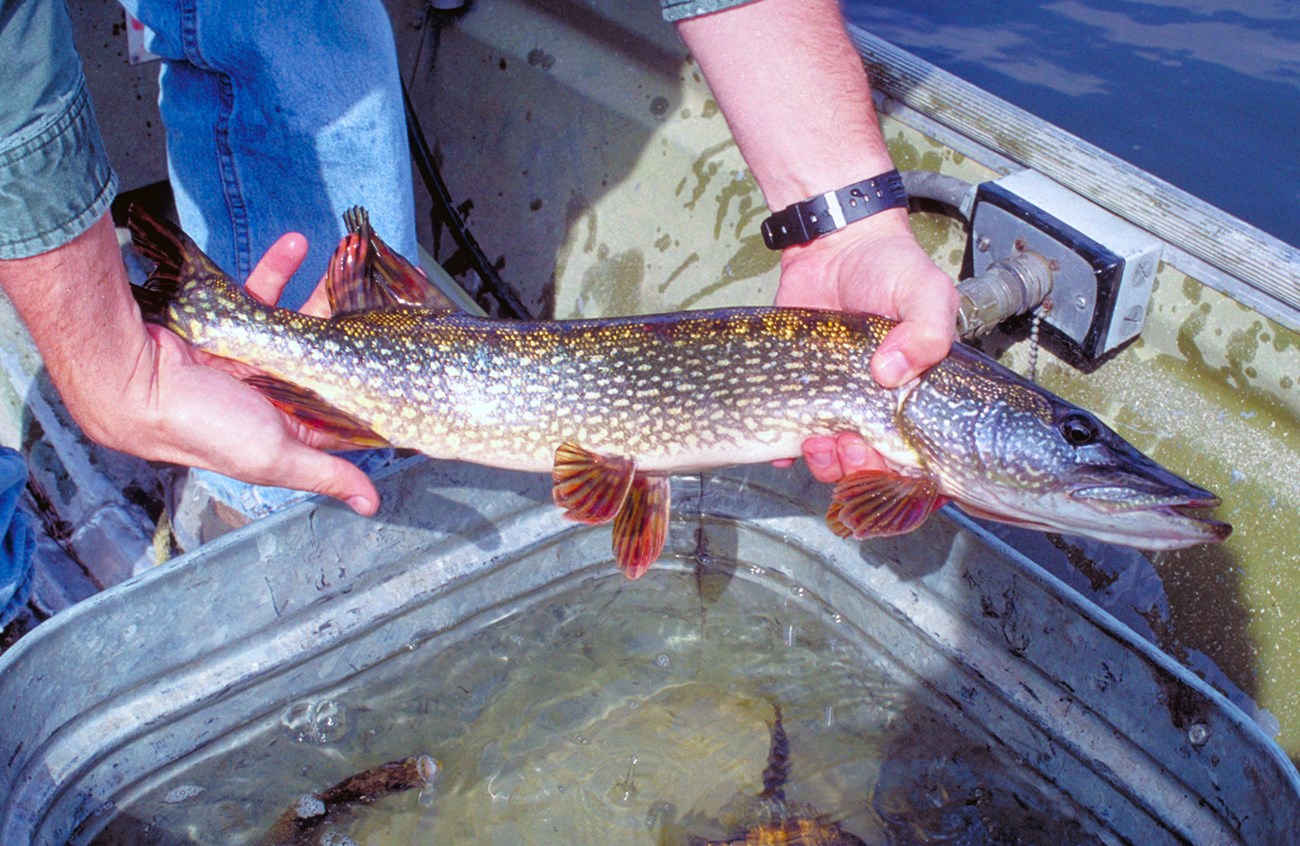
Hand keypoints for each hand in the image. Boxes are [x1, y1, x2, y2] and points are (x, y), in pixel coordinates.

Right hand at [0, 214, 379, 514]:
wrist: (135, 379)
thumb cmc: (204, 429)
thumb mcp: (274, 458)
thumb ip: (325, 475)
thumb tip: (372, 507)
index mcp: (288, 427)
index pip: (342, 413)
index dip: (372, 391)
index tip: (406, 363)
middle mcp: (274, 391)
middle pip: (327, 360)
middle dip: (353, 331)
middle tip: (385, 300)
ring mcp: (255, 354)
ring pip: (300, 322)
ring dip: (322, 292)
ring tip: (349, 261)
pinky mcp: (233, 322)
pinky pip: (261, 291)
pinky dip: (277, 267)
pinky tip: (295, 244)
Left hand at [774, 211, 958, 481]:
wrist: (835, 245)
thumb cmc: (891, 270)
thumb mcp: (927, 293)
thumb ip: (928, 332)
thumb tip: (890, 374)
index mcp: (916, 396)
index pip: (914, 454)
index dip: (898, 467)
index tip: (879, 450)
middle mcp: (878, 408)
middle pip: (869, 464)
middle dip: (856, 466)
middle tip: (846, 444)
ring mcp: (836, 402)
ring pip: (830, 458)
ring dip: (823, 463)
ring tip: (815, 442)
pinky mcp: (798, 392)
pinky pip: (789, 437)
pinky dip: (784, 451)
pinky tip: (784, 446)